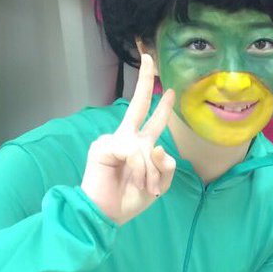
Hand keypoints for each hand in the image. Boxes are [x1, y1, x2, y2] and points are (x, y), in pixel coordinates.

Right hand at [81, 54, 176, 225]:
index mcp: (140, 144)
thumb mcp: (160, 183)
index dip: (162, 104)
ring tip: (146, 188)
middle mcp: (126, 138)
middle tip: (149, 57)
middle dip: (145, 81)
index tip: (169, 87)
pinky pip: (134, 152)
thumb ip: (166, 166)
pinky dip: (141, 170)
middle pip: (137, 104)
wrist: (107, 214)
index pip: (152, 119)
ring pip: (147, 146)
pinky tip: (136, 181)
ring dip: (151, 172)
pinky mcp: (103, 147)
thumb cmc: (131, 199)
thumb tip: (158, 147)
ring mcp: (113, 141)